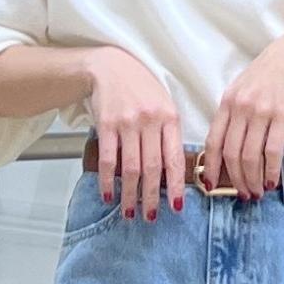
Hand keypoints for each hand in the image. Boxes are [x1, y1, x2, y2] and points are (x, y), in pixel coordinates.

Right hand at [83, 48, 185, 219]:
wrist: (111, 66)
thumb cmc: (141, 88)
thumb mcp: (164, 105)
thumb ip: (169, 134)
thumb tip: (173, 172)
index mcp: (170, 118)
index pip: (175, 158)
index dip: (177, 186)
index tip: (177, 207)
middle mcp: (150, 121)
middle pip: (153, 168)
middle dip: (152, 197)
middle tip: (150, 217)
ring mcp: (128, 123)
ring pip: (131, 167)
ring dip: (130, 194)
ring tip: (130, 212)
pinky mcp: (107, 124)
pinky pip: (109, 159)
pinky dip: (108, 180)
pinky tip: (108, 195)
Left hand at [199, 31, 283, 197]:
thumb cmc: (270, 71)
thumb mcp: (242, 87)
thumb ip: (232, 112)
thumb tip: (225, 144)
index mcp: (227, 102)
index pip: (213, 141)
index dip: (211, 167)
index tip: (211, 184)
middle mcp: (241, 107)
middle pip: (231, 153)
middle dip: (235, 180)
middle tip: (242, 194)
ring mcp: (262, 111)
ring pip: (251, 156)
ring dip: (253, 179)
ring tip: (257, 192)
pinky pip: (273, 151)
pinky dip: (271, 171)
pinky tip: (272, 181)